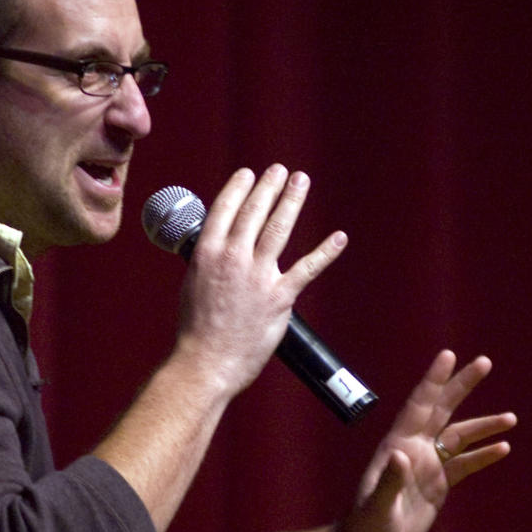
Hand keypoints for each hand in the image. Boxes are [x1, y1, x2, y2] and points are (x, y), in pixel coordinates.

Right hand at [175, 165, 345, 396]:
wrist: (206, 362)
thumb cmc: (196, 329)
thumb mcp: (193, 284)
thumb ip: (210, 262)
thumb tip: (219, 247)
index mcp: (207, 253)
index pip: (225, 209)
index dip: (239, 188)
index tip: (248, 173)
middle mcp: (233, 258)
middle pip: (254, 212)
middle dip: (269, 186)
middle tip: (279, 170)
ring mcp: (258, 276)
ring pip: (279, 229)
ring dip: (292, 201)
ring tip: (300, 181)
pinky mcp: (279, 297)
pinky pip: (307, 268)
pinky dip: (325, 251)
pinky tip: (338, 237)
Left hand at [336, 351, 515, 531]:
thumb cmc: (365, 530)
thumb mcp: (377, 508)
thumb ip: (389, 482)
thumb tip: (402, 455)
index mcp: (398, 446)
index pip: (419, 406)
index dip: (434, 380)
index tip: (449, 355)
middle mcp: (414, 449)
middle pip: (443, 410)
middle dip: (462, 386)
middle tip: (484, 362)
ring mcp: (427, 467)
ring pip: (459, 438)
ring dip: (483, 426)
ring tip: (511, 418)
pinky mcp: (438, 486)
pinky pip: (464, 465)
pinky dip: (482, 456)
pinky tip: (503, 448)